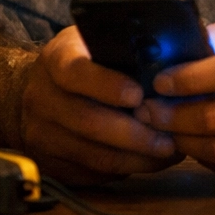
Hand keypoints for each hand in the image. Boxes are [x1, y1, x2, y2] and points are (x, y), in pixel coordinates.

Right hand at [16, 25, 180, 183]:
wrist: (38, 95)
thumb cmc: (84, 63)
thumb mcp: (96, 42)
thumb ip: (125, 48)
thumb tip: (175, 55)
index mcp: (55, 60)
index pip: (76, 72)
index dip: (107, 85)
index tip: (139, 95)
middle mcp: (42, 98)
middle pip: (87, 121)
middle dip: (133, 134)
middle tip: (168, 138)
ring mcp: (41, 135)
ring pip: (92, 155)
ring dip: (135, 157)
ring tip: (168, 151)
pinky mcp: (50, 164)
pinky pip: (92, 172)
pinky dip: (125, 169)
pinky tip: (150, 161)